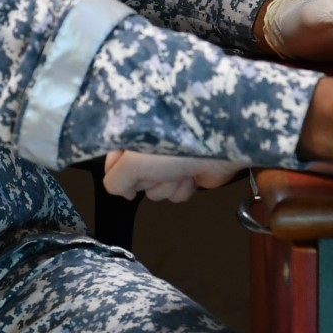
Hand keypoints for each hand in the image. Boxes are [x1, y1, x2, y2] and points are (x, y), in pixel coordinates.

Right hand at [101, 150, 247, 203]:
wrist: (220, 146)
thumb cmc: (175, 146)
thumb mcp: (132, 162)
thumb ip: (115, 180)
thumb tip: (124, 193)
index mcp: (133, 137)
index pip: (111, 164)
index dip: (120, 174)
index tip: (132, 174)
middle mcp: (148, 149)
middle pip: (134, 181)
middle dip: (150, 180)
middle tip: (161, 167)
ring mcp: (168, 162)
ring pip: (156, 192)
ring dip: (169, 186)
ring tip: (181, 169)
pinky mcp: (187, 173)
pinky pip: (175, 194)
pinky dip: (183, 189)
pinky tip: (192, 175)